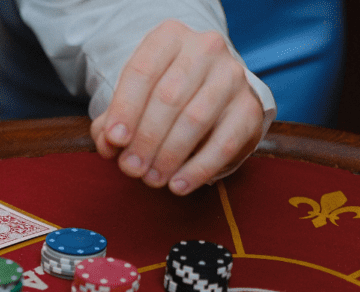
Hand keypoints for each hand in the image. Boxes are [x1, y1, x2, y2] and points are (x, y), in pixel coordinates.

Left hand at [90, 19, 263, 194]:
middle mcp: (205, 49)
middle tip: (131, 169)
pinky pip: (225, 143)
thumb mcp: (134, 100)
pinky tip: (179, 185)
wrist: (211, 91)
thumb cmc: (162, 95)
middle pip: (169, 97)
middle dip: (145, 138)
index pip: (142, 72)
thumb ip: (113, 122)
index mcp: (169, 38)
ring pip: (196, 119)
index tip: (114, 141)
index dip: (125, 109)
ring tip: (151, 179)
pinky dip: (198, 168)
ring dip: (169, 156)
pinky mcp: (250, 107)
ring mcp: (232, 76)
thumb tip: (109, 145)